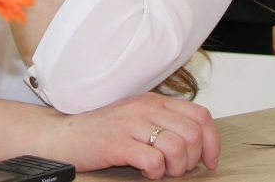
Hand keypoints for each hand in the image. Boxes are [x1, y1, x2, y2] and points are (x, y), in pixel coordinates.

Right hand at [50, 93, 219, 178]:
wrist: (62, 135)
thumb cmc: (101, 131)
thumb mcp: (137, 119)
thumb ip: (164, 124)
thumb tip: (198, 145)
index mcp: (154, 101)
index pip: (201, 116)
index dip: (212, 142)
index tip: (208, 161)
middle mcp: (145, 108)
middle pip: (193, 134)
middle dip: (192, 159)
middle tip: (176, 169)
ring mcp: (130, 124)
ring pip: (177, 148)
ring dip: (174, 168)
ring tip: (160, 171)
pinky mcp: (117, 143)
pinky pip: (153, 160)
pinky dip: (155, 173)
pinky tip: (144, 172)